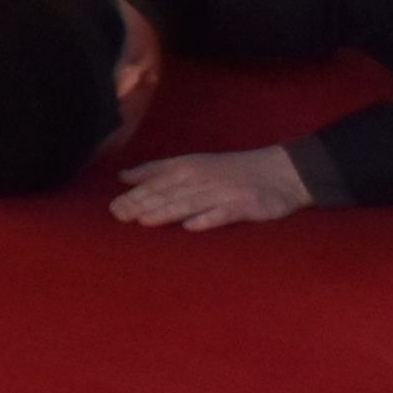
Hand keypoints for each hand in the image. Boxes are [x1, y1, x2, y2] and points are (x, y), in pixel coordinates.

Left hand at [108, 144, 316, 231]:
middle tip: (119, 216)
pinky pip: (224, 213)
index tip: (112, 208)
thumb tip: (122, 176)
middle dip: (143, 204)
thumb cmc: (230, 170)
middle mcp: (202, 178)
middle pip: (169, 192)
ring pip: (191, 202)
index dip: (134, 195)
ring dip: (167, 211)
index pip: (156, 182)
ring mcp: (224, 192)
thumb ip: (157, 171)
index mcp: (188, 167)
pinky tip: (192, 227)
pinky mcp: (245, 205)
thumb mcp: (192, 164)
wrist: (280, 171)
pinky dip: (208, 219)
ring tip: (145, 221)